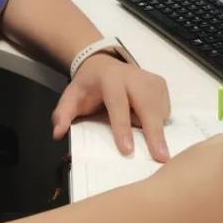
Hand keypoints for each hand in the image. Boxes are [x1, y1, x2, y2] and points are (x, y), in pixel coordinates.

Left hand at [51, 53, 171, 160]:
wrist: (101, 64)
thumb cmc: (87, 87)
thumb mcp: (70, 98)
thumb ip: (62, 114)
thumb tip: (58, 133)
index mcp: (110, 79)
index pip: (118, 104)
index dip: (122, 128)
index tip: (127, 151)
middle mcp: (133, 76)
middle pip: (147, 106)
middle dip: (154, 132)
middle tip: (161, 158)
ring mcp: (149, 78)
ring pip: (159, 107)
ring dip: (159, 130)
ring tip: (160, 152)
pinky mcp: (160, 83)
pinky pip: (165, 107)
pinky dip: (162, 122)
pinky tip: (154, 131)